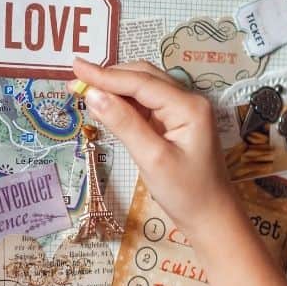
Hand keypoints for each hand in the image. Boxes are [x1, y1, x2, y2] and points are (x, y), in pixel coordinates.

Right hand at [69, 58, 233, 234]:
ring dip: (115, 87)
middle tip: (75, 80)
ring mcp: (182, 112)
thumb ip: (123, 124)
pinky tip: (106, 105)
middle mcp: (188, 101)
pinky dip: (124, 103)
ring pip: (144, 89)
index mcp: (188, 106)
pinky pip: (146, 105)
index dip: (106, 75)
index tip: (76, 68)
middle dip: (110, 77)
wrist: (211, 218)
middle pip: (144, 78)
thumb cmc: (186, 193)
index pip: (141, 82)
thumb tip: (93, 95)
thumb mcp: (152, 159)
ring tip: (85, 89)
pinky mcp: (174, 124)